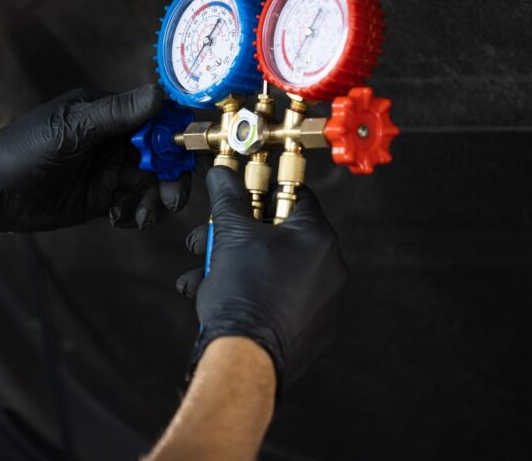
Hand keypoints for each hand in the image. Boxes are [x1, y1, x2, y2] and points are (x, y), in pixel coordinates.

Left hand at [0, 84, 189, 239]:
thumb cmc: (23, 150)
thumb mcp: (70, 129)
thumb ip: (116, 114)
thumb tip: (160, 94)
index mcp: (110, 112)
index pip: (158, 116)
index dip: (178, 133)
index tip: (191, 152)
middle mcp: (117, 139)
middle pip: (164, 155)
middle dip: (173, 177)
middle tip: (172, 200)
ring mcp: (112, 169)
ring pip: (153, 183)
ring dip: (156, 201)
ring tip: (143, 218)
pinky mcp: (105, 197)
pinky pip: (135, 204)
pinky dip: (136, 213)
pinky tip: (120, 220)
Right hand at [176, 167, 347, 388]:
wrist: (246, 359)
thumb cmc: (242, 293)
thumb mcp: (230, 235)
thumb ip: (228, 198)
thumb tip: (221, 173)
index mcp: (318, 237)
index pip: (293, 197)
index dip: (260, 193)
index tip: (238, 199)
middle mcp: (331, 267)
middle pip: (280, 236)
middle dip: (236, 236)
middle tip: (205, 241)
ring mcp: (327, 302)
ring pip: (276, 271)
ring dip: (236, 267)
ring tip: (200, 277)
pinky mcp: (316, 331)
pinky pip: (284, 301)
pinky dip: (255, 295)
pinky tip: (218, 299)